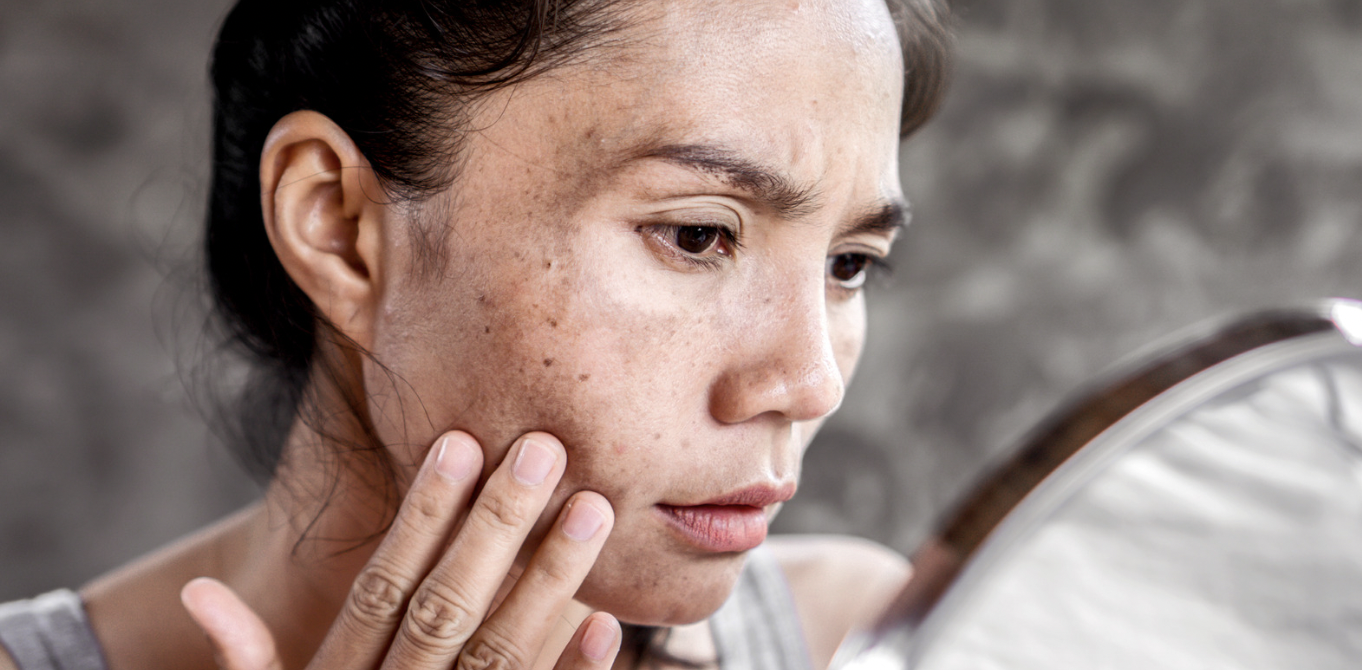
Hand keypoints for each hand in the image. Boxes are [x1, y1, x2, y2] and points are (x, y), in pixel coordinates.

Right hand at [181, 431, 619, 669]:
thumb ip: (247, 663)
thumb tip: (195, 593)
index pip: (384, 589)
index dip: (421, 518)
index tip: (459, 443)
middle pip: (448, 609)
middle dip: (497, 528)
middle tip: (545, 450)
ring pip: (501, 655)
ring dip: (549, 584)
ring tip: (593, 509)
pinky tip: (607, 622)